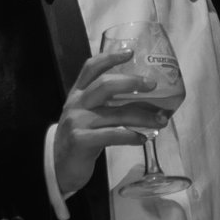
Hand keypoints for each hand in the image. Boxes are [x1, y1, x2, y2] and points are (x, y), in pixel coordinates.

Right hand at [49, 47, 169, 197]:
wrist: (58, 166)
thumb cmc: (80, 138)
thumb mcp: (87, 115)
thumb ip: (106, 105)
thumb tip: (144, 99)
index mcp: (77, 94)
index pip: (90, 68)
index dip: (109, 58)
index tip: (130, 52)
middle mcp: (76, 104)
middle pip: (104, 85)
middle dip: (132, 83)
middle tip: (153, 85)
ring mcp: (77, 122)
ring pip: (116, 113)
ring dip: (143, 116)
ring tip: (161, 120)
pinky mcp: (81, 141)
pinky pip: (112, 135)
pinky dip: (131, 135)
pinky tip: (143, 138)